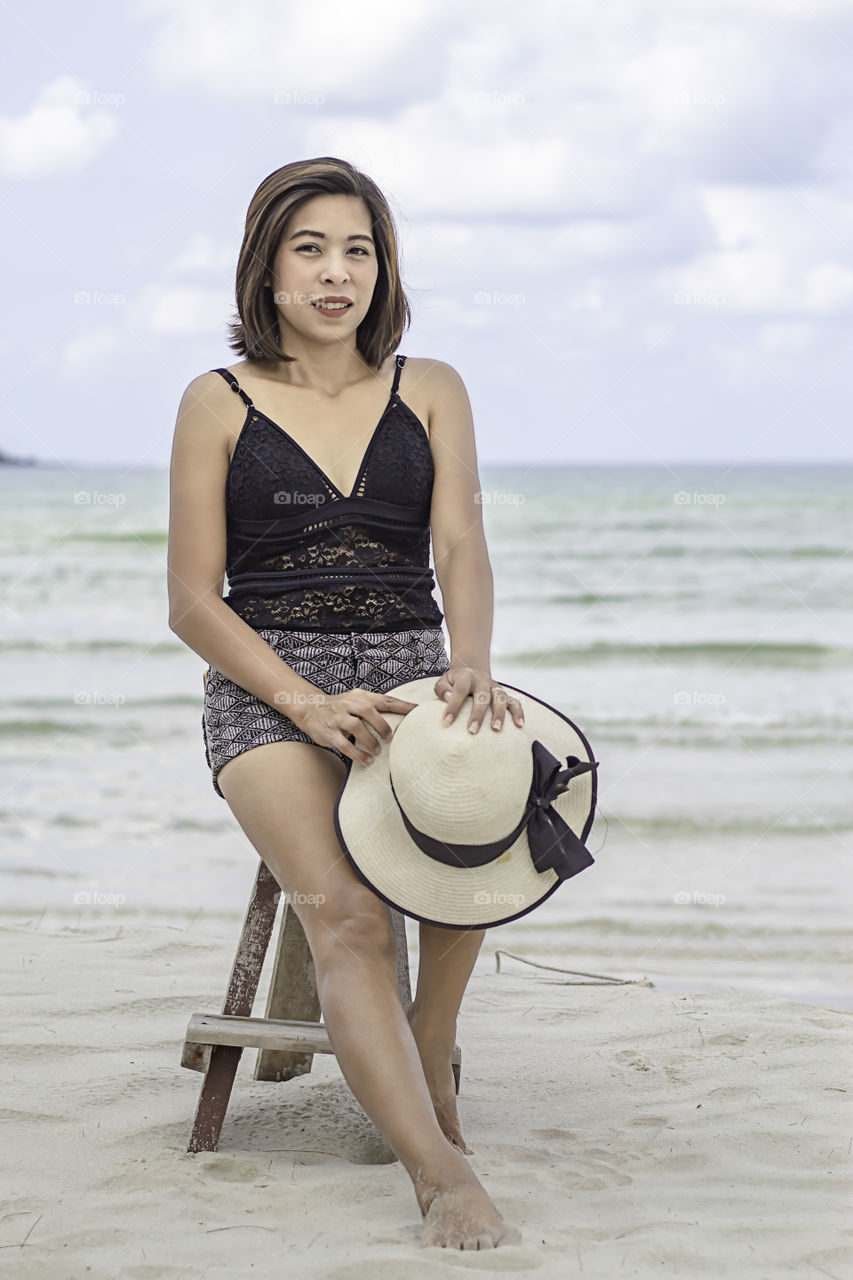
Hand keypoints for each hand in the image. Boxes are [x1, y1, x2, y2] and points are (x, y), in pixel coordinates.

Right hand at [298, 688, 418, 764]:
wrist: (310, 707)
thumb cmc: (341, 707)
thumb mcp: (356, 700)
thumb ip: (375, 707)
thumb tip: (402, 717)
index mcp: (360, 696)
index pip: (384, 700)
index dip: (402, 706)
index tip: (418, 711)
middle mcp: (348, 704)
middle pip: (369, 711)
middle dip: (382, 726)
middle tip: (390, 738)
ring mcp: (338, 718)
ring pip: (357, 727)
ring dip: (370, 741)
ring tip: (378, 751)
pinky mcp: (329, 733)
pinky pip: (345, 745)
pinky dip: (358, 754)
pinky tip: (367, 760)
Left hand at [433, 664, 524, 733]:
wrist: (471, 671)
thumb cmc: (454, 683)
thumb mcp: (444, 681)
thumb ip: (443, 689)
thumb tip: (448, 697)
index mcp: (466, 676)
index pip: (460, 691)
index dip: (453, 706)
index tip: (447, 721)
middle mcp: (483, 680)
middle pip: (482, 696)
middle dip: (478, 714)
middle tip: (472, 730)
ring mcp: (495, 687)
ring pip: (500, 698)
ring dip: (498, 714)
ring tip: (496, 729)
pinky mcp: (504, 694)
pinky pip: (515, 702)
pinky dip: (518, 712)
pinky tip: (519, 725)